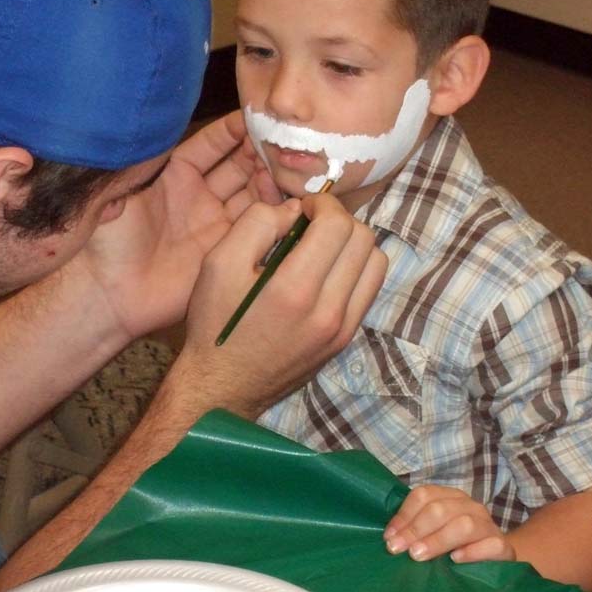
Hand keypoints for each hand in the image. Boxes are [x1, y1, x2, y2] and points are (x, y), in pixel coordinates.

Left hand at [69, 112, 281, 340]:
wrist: (111, 295)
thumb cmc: (107, 242)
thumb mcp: (117, 192)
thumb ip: (138, 162)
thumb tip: (155, 129)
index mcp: (174, 177)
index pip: (209, 146)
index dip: (229, 132)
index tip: (251, 118)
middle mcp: (199, 197)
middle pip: (237, 167)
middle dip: (258, 152)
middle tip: (280, 141)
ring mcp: (216, 224)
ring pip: (252, 194)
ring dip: (270, 179)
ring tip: (288, 166)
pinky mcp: (228, 251)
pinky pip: (257, 227)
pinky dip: (274, 212)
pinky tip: (288, 198)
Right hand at [169, 191, 387, 418]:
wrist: (222, 387)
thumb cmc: (216, 322)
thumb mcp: (218, 263)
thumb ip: (256, 223)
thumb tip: (295, 210)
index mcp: (295, 289)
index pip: (338, 225)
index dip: (323, 204)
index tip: (302, 208)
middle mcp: (329, 311)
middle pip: (364, 239)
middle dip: (339, 219)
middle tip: (311, 223)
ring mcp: (343, 329)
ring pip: (376, 263)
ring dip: (353, 243)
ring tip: (322, 246)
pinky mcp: (345, 340)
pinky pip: (370, 290)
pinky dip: (356, 269)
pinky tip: (327, 271)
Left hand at [384, 485, 515, 563]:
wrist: (495, 557)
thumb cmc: (457, 543)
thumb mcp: (435, 531)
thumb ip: (417, 527)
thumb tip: (390, 536)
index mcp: (450, 496)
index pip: (424, 495)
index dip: (404, 515)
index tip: (389, 536)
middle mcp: (470, 505)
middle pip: (440, 509)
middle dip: (416, 529)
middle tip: (399, 548)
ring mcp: (489, 524)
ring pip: (464, 525)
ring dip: (438, 540)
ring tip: (418, 555)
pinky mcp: (503, 546)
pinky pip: (491, 545)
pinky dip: (472, 552)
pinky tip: (456, 560)